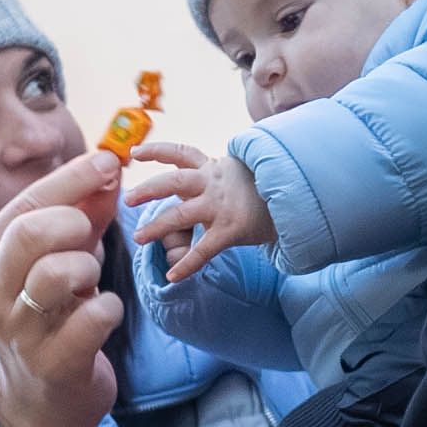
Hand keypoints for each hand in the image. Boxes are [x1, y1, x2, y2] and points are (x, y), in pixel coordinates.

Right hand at [0, 150, 131, 426]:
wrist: (43, 406)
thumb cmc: (53, 320)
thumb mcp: (59, 262)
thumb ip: (82, 216)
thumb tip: (109, 167)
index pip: (24, 206)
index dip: (71, 179)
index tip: (110, 162)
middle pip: (30, 232)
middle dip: (75, 221)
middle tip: (91, 236)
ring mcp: (18, 333)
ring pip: (58, 273)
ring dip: (89, 268)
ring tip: (90, 283)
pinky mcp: (53, 365)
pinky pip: (92, 318)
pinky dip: (109, 308)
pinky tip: (102, 314)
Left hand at [125, 142, 275, 290]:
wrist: (298, 199)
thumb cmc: (267, 189)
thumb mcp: (239, 173)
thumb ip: (215, 175)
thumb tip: (197, 176)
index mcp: (213, 168)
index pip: (181, 153)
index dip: (157, 150)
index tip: (135, 152)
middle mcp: (213, 184)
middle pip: (173, 181)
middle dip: (148, 190)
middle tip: (128, 199)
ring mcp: (220, 206)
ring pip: (180, 214)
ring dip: (156, 226)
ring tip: (138, 237)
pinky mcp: (230, 230)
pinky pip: (202, 250)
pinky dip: (186, 264)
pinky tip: (172, 276)